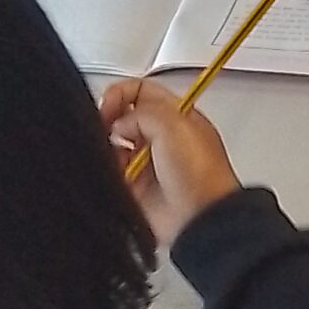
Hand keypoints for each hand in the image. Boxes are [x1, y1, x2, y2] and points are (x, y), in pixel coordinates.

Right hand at [102, 80, 240, 246]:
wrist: (199, 217)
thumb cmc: (201, 175)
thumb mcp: (173, 125)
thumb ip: (141, 112)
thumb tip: (119, 124)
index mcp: (177, 117)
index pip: (142, 91)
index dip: (121, 94)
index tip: (109, 106)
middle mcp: (163, 138)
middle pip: (125, 117)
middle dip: (111, 119)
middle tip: (107, 127)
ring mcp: (149, 163)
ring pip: (115, 144)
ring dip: (110, 147)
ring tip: (116, 154)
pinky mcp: (137, 188)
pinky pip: (112, 171)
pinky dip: (109, 170)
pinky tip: (117, 173)